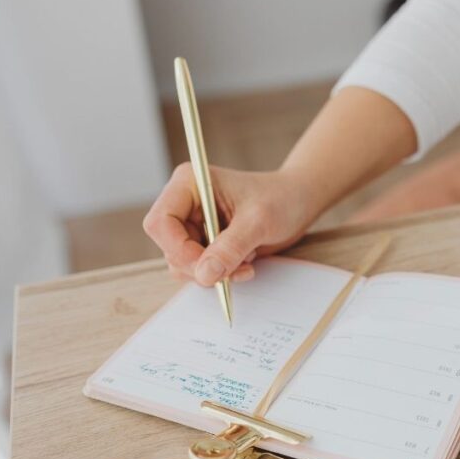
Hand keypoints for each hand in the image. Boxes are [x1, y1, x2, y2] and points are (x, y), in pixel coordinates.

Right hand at [143, 164, 318, 285]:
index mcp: (189, 184)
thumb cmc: (281, 198)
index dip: (178, 249)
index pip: (160, 223)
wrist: (298, 202)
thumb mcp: (259, 221)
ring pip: (182, 263)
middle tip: (232, 271)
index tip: (207, 266)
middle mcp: (184, 203)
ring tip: (246, 264)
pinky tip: (245, 264)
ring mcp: (193, 224)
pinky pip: (200, 269)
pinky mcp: (205, 242)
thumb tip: (204, 274)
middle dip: (200, 266)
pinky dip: (221, 274)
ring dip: (213, 273)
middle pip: (169, 248)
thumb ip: (230, 247)